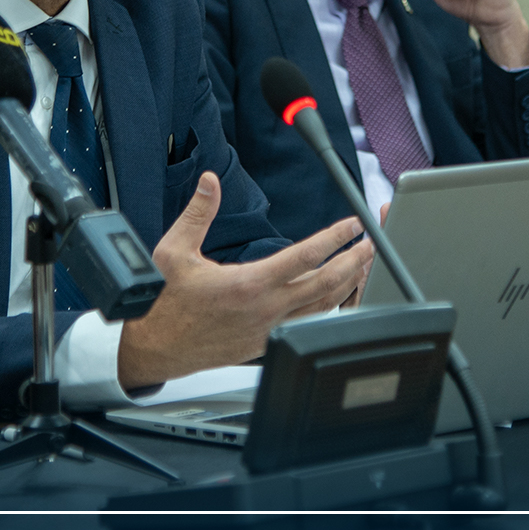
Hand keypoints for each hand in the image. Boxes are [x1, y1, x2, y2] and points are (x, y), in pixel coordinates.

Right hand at [117, 173, 374, 386]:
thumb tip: (211, 181)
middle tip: (371, 245)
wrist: (157, 348)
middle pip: (325, 285)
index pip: (304, 256)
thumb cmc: (165, 303)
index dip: (334, 238)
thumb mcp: (174, 250)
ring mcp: (267, 330)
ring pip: (321, 308)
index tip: (352, 225)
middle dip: (354, 263)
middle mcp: (264, 309)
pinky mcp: (264, 344)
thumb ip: (198, 212)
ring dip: (346, 285)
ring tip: (361, 266)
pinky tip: (333, 297)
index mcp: (248, 283)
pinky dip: (326, 308)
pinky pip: (306, 323)